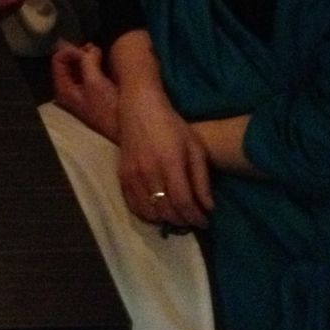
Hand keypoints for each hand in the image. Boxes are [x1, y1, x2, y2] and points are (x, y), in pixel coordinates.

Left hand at [50, 44, 120, 143]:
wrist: (127, 128)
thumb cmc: (108, 108)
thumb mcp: (95, 83)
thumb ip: (88, 62)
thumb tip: (90, 48)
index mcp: (64, 89)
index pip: (58, 60)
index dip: (70, 51)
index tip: (86, 50)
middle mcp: (69, 89)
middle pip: (66, 62)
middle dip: (78, 52)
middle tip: (92, 47)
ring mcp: (81, 91)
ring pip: (78, 66)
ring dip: (86, 56)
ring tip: (98, 51)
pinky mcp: (93, 91)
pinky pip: (88, 72)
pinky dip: (93, 63)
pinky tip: (102, 59)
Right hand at [115, 73, 214, 228]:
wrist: (139, 109)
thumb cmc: (172, 126)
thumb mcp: (195, 147)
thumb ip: (202, 179)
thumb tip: (208, 207)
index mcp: (170, 163)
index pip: (183, 202)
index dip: (196, 217)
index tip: (205, 221)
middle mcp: (149, 172)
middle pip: (166, 211)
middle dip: (183, 221)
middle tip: (193, 220)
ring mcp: (133, 175)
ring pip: (149, 212)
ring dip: (165, 221)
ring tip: (177, 218)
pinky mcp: (122, 176)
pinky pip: (133, 206)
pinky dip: (146, 215)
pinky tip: (158, 213)